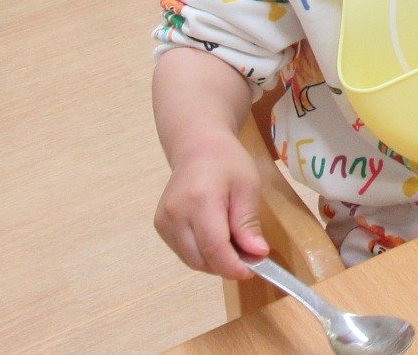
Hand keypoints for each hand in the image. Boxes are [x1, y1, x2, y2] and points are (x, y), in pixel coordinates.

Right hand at [155, 134, 268, 279]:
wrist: (197, 147)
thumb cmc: (227, 163)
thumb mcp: (248, 187)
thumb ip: (248, 222)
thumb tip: (257, 254)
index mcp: (200, 200)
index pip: (213, 247)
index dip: (233, 266)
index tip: (252, 270)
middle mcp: (175, 213)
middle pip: (201, 259)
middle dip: (226, 264)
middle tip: (249, 254)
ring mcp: (164, 221)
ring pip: (191, 260)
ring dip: (215, 261)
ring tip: (234, 241)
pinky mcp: (160, 226)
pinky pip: (184, 252)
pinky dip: (202, 254)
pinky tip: (216, 236)